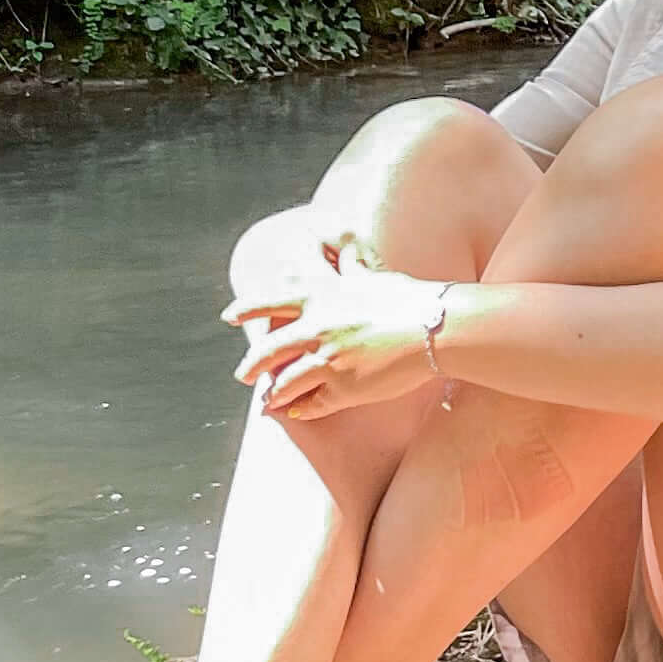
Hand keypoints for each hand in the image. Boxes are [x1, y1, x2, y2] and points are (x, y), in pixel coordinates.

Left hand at [224, 210, 444, 419]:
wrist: (434, 327)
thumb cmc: (408, 299)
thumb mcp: (373, 276)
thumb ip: (352, 267)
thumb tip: (346, 248)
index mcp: (321, 298)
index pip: (271, 302)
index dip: (247, 309)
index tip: (228, 316)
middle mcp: (317, 329)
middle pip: (268, 352)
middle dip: (250, 366)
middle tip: (242, 375)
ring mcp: (328, 361)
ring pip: (285, 384)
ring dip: (273, 395)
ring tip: (267, 402)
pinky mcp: (343, 389)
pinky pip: (313, 405)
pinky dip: (302, 410)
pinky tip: (297, 413)